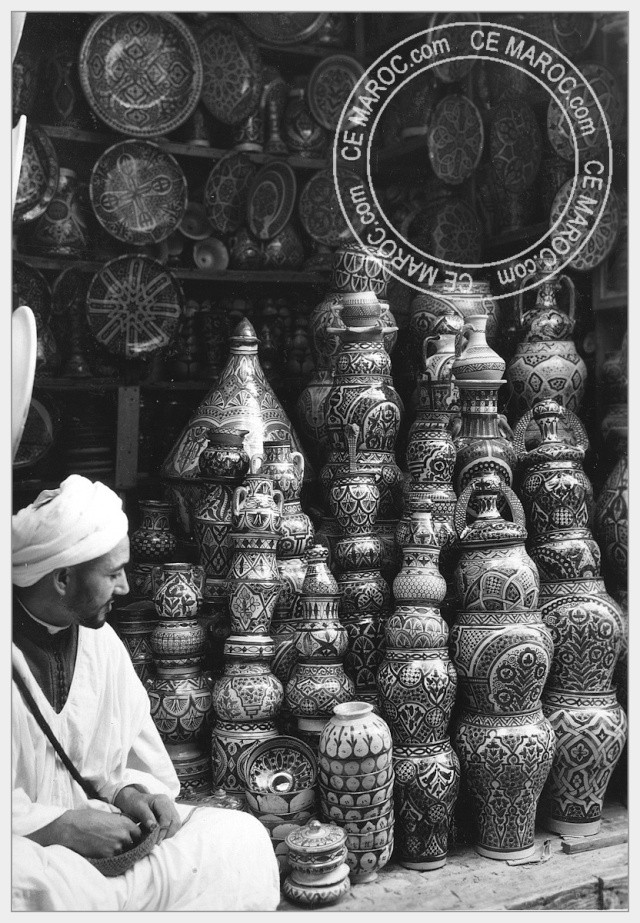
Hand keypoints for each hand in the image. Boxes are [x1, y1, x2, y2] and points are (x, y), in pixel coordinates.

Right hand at [27, 807, 141, 857]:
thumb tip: (127, 825)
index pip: (139, 832)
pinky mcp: (107, 856)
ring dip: (120, 850)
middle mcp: (124, 836)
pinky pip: (114, 858)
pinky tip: (104, 851)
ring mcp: (116, 847)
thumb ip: (120, 821)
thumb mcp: (108, 815)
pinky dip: (111, 856)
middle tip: (119, 842)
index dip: (135, 835)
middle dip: (128, 843)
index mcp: (125, 823)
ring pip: (124, 852)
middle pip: (133, 843)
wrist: (72, 828)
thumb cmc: (88, 818)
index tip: (132, 836)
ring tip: (109, 846)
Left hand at [114, 786, 180, 843]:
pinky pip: (174, 826)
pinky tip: (159, 835)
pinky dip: (168, 833)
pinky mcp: (171, 816)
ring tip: (157, 839)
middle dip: (167, 834)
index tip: (155, 840)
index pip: (167, 818)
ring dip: (168, 834)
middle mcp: (169, 804)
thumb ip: (146, 816)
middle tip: (156, 841)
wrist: (133, 801)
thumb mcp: (137, 808)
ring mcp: (171, 810)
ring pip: (176, 825)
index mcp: (162, 800)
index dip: (162, 830)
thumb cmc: (134, 803)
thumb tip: (153, 827)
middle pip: (176, 822)